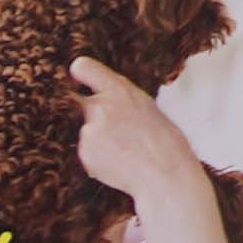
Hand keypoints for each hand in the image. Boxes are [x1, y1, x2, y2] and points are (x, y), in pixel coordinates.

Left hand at [67, 60, 203, 204]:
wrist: (165, 174)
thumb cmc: (166, 142)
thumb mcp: (148, 107)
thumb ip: (121, 99)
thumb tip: (103, 97)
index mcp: (119, 90)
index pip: (84, 68)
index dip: (80, 72)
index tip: (76, 75)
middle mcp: (99, 106)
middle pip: (86, 106)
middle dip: (97, 116)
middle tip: (121, 132)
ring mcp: (89, 130)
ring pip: (89, 132)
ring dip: (100, 140)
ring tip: (126, 150)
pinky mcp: (84, 153)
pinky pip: (88, 153)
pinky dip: (99, 158)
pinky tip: (120, 163)